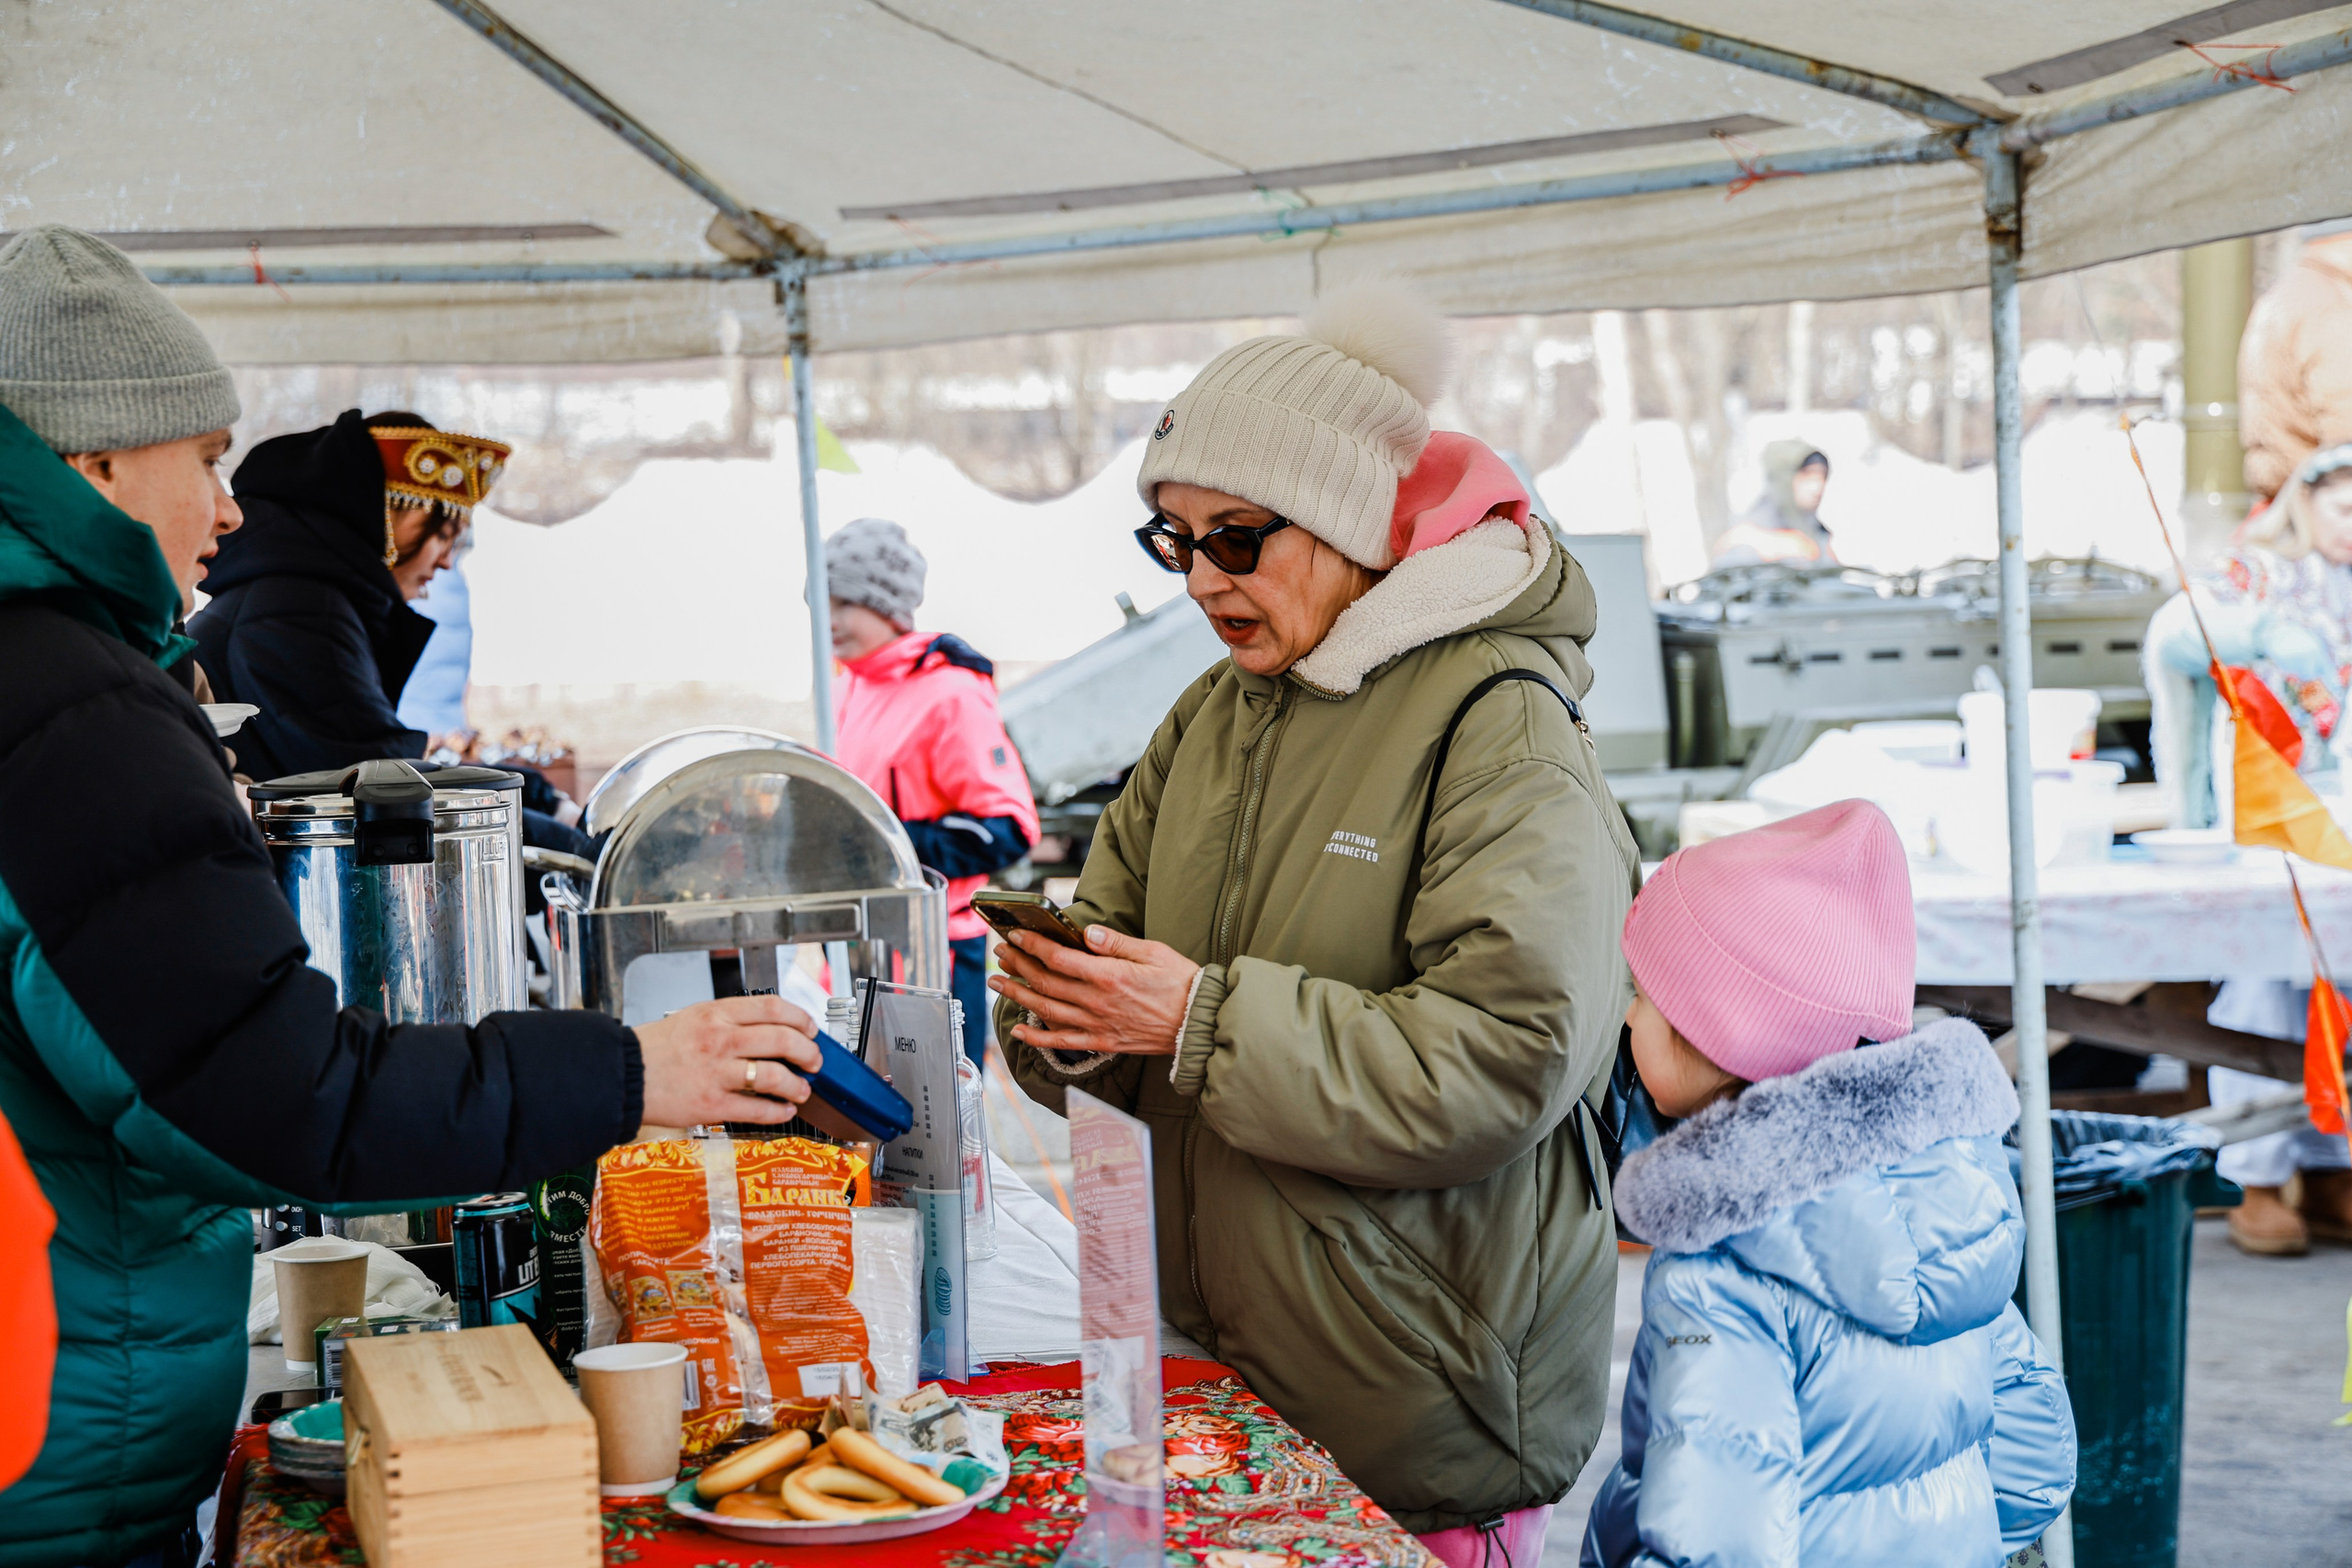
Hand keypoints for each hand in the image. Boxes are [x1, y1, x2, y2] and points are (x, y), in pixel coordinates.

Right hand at [636, 995, 820, 1127]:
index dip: (801, 1018)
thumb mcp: (693, 1018)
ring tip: (802, 1089)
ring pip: (775, 1075)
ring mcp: (717, 1073)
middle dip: (808, 1052)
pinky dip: (777, 1111)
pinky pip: (756, 1108)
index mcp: (716, 1014)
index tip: (810, 1029)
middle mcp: (720, 1040)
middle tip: (814, 1061)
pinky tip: (783, 1110)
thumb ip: (729, 1020)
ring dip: (797, 1085)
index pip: (773, 1007)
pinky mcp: (711, 1104)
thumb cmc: (655, 1049)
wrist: (621, 1075)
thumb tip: (769, 1029)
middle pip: (782, 1039)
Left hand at [990, 926, 1200, 1057]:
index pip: (1058, 958)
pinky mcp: (1102, 1041)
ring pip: (1046, 1010)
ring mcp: (1097, 1024)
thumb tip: (1086, 933)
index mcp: (1108, 975)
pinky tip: (1019, 1030)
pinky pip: (1062, 1041)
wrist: (1197, 1024)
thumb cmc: (1180, 983)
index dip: (1033, 945)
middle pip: (1046, 982)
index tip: (1016, 935)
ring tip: (998, 983)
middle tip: (1002, 953)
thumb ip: (1116, 943)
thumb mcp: (1152, 952)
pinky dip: (1037, 1036)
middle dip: (1018, 965)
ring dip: (1018, 995)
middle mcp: (1097, 1001)